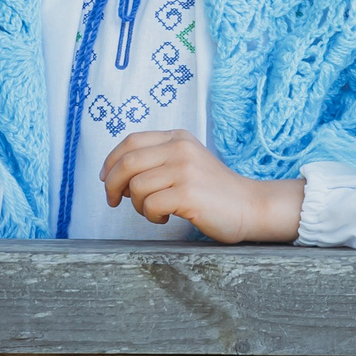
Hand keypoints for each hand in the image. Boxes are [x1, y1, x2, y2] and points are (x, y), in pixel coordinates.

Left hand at [99, 130, 302, 242]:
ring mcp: (185, 170)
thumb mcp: (186, 162)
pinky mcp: (188, 194)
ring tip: (153, 211)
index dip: (111, 160)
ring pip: (137, 187)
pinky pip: (151, 205)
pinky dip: (151, 216)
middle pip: (128, 162)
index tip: (106, 178)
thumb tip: (116, 176)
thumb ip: (157, 161)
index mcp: (177, 137)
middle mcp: (180, 148)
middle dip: (113, 185)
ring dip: (137, 206)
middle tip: (113, 201)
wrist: (249, 205)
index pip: (131, 141)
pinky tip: (164, 218)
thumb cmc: (213, 190)